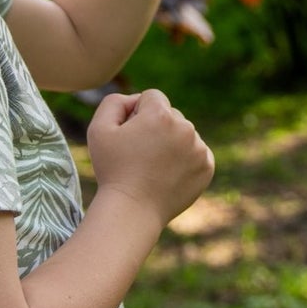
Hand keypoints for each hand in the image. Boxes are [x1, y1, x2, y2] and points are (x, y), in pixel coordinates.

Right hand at [87, 89, 214, 228]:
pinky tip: (167, 174)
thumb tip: (136, 99)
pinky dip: (184, 159)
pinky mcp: (207, 166)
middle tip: (140, 154)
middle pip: (170, 114)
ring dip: (170, 142)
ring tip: (153, 166)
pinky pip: (195, 152)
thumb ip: (115, 102)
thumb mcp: (99, 129)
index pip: (152, 97)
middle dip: (156, 127)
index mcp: (160, 115)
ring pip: (183, 133)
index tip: (130, 135)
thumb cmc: (112, 169)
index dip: (137, 113)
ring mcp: (198, 148)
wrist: (132, 210)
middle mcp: (185, 127)